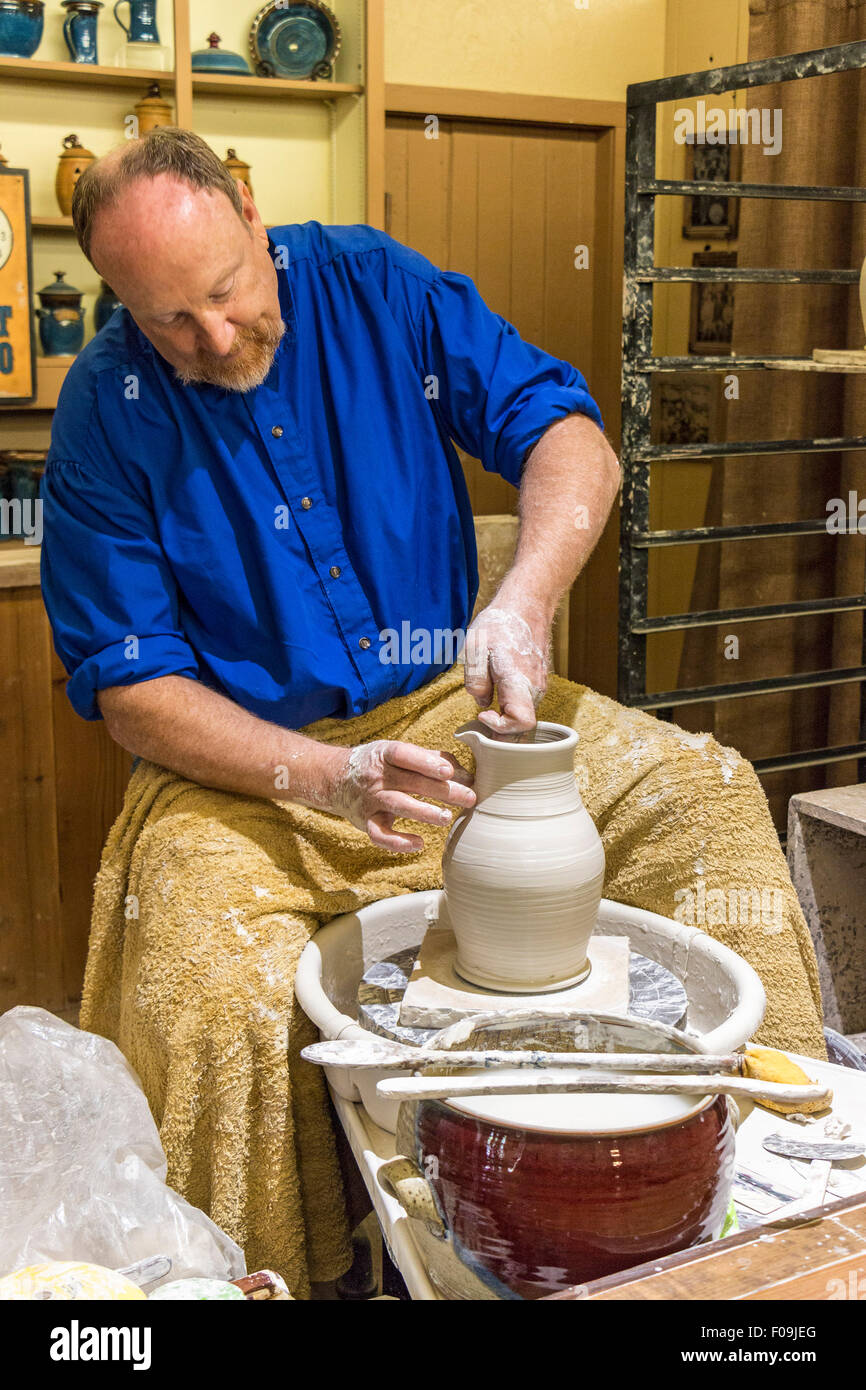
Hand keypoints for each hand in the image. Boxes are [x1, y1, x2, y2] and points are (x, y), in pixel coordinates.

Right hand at [326, 740, 475, 853]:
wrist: (335, 779)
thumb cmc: (378, 764)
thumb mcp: (398, 752)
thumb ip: (430, 759)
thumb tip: (466, 773)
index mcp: (385, 754)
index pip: (405, 755)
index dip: (425, 762)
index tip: (448, 771)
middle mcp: (376, 776)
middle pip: (411, 782)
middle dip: (443, 791)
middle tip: (470, 798)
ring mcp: (370, 800)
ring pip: (398, 806)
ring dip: (424, 813)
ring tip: (447, 818)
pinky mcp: (365, 822)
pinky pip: (380, 835)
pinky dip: (398, 842)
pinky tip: (419, 844)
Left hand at [464, 603, 549, 735]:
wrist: (526, 606)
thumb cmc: (499, 624)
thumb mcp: (474, 649)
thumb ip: (476, 681)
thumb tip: (482, 703)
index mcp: (519, 680)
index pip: (522, 722)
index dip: (502, 727)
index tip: (483, 715)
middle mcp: (534, 687)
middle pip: (522, 725)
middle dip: (500, 728)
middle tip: (479, 719)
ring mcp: (539, 685)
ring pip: (523, 715)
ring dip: (505, 718)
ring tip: (486, 705)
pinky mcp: (538, 681)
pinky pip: (525, 704)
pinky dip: (511, 708)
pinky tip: (496, 693)